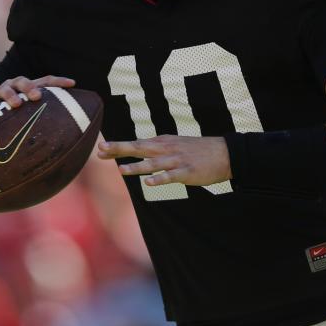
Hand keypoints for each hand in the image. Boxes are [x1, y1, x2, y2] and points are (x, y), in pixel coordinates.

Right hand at [0, 75, 75, 126]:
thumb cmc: (16, 119)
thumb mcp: (31, 116)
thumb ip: (46, 119)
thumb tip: (72, 135)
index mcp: (28, 88)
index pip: (45, 81)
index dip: (59, 81)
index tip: (72, 83)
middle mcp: (14, 87)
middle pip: (22, 81)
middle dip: (30, 87)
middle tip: (37, 96)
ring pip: (5, 89)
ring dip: (11, 95)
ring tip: (16, 104)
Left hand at [98, 135, 230, 186]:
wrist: (224, 153)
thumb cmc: (198, 150)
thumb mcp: (175, 144)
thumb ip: (157, 148)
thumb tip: (139, 149)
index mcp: (163, 142)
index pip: (136, 144)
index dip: (118, 147)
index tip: (101, 149)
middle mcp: (167, 149)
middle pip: (139, 148)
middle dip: (120, 149)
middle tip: (101, 150)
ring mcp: (177, 160)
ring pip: (153, 163)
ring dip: (137, 167)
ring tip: (122, 170)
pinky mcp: (187, 172)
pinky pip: (170, 176)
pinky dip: (159, 179)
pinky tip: (149, 183)